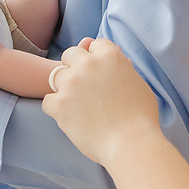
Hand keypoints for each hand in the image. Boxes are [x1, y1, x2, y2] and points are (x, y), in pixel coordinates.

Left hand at [41, 37, 161, 167]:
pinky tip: (69, 117)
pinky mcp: (60, 104)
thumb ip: (122, 68)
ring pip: (56, 76)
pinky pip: (48, 101)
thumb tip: (116, 61)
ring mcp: (71, 84)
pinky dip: (56, 109)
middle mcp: (88, 65)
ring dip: (64, 87)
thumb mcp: (138, 83)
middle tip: (83, 85)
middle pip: (70, 54)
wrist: (131, 143)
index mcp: (109, 56)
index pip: (95, 44)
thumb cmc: (141, 117)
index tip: (99, 71)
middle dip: (75, 67)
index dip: (96, 57)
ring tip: (77, 104)